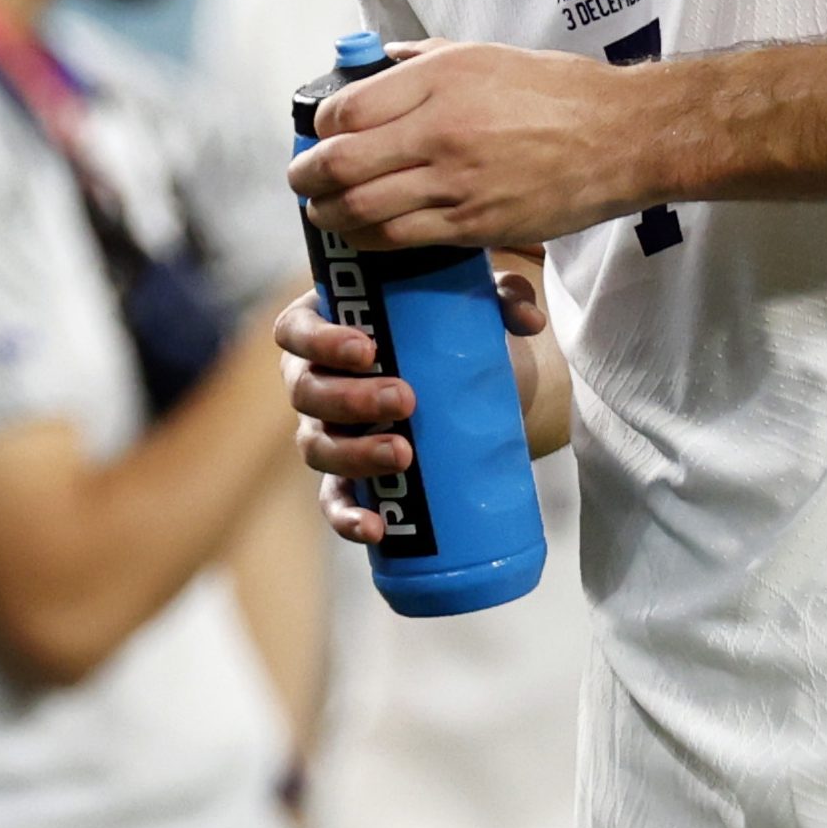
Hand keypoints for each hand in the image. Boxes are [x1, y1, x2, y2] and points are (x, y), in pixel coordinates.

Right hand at [272, 259, 558, 548]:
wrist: (459, 385)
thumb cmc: (444, 331)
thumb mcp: (467, 306)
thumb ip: (500, 298)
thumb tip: (529, 320)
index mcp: (323, 329)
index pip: (297, 330)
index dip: (322, 340)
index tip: (368, 348)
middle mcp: (312, 380)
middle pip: (305, 390)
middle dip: (350, 398)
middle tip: (405, 399)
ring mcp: (324, 431)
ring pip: (315, 446)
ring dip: (353, 454)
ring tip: (403, 454)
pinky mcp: (346, 478)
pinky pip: (333, 501)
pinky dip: (347, 518)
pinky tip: (375, 529)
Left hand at [288, 39, 672, 249]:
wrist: (626, 137)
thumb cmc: (561, 92)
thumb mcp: (487, 54)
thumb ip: (426, 59)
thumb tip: (381, 60)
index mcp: (439, 80)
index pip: (345, 111)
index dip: (320, 130)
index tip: (318, 136)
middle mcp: (440, 129)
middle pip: (341, 164)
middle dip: (307, 177)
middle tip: (301, 181)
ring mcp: (456, 181)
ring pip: (362, 208)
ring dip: (329, 215)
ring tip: (322, 212)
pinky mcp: (475, 224)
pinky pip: (400, 238)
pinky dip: (369, 239)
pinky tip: (363, 234)